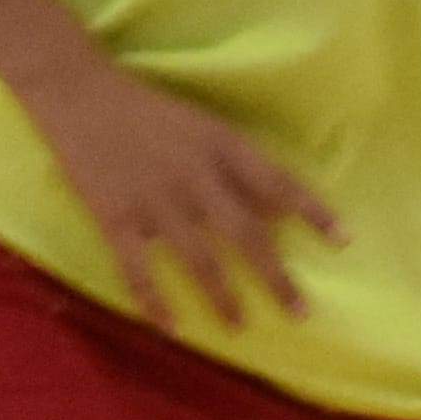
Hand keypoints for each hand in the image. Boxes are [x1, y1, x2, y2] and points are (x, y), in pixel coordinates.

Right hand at [21, 61, 339, 334]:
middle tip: (301, 313)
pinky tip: (172, 328)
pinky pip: (138, 269)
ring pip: (199, 259)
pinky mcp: (114, 216)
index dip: (312, 212)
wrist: (77, 91)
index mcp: (220, 147)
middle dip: (276, 277)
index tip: (343, 241)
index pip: (278, 182)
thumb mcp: (204, 129)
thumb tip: (278, 218)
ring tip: (241, 326)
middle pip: (245, 235)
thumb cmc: (148, 111)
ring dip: (224, 297)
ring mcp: (154, 200)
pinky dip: (155, 301)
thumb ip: (241, 173)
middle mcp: (195, 176)